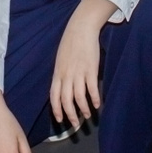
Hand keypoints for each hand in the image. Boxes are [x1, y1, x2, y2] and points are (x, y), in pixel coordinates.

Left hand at [50, 0, 113, 128]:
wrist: (81, 28)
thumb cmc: (70, 43)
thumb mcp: (60, 60)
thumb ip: (61, 74)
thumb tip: (61, 86)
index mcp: (58, 73)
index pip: (54, 96)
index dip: (56, 110)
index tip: (60, 120)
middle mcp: (66, 75)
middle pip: (66, 100)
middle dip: (70, 115)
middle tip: (75, 123)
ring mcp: (78, 73)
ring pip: (79, 97)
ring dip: (83, 109)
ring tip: (88, 115)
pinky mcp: (90, 69)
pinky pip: (92, 88)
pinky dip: (95, 98)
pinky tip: (98, 104)